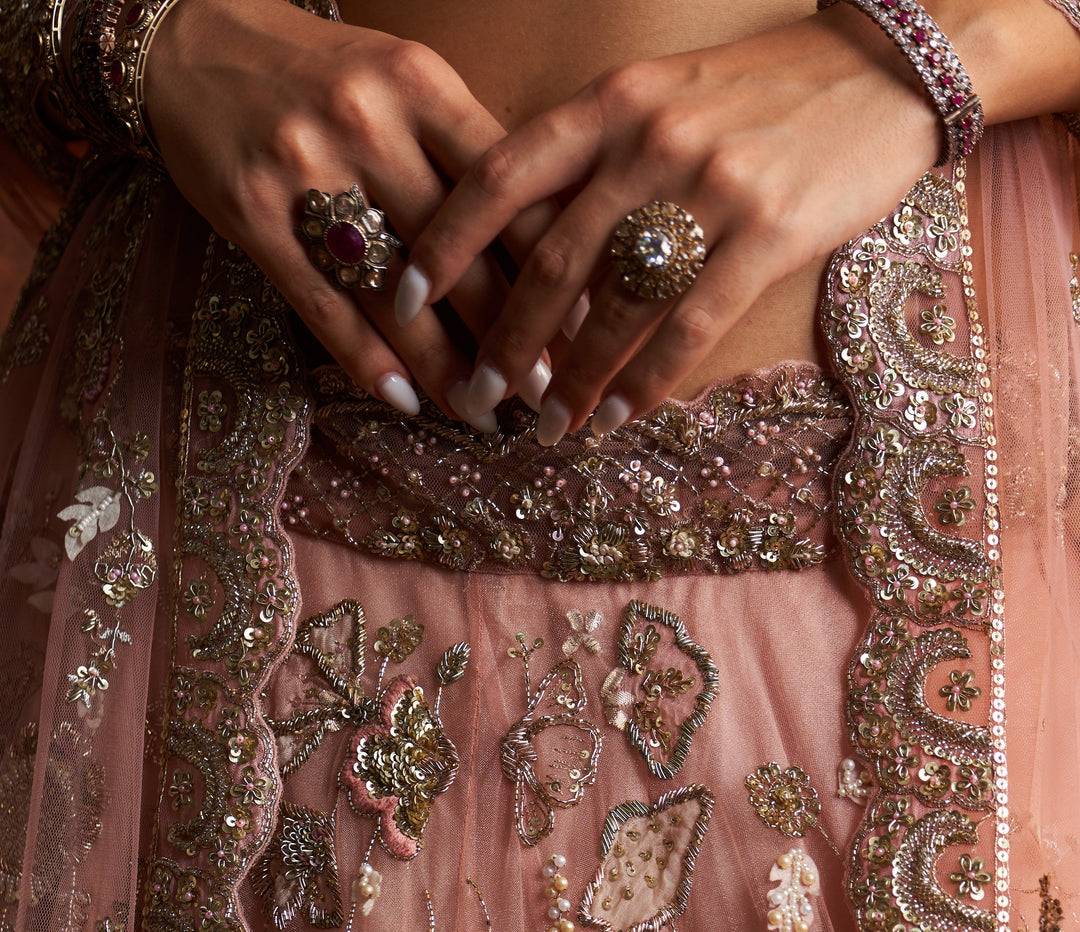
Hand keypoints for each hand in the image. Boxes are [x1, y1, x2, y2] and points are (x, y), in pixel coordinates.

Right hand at [142, 0, 553, 423]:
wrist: (191, 37)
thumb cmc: (319, 73)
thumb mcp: (402, 82)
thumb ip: (462, 152)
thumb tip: (544, 246)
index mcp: (420, 83)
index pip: (507, 188)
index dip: (555, 265)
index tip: (589, 327)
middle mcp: (367, 120)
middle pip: (459, 249)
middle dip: (511, 333)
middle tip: (549, 394)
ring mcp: (305, 166)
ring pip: (393, 289)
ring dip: (444, 364)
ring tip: (482, 413)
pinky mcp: (251, 211)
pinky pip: (323, 303)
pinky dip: (367, 360)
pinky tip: (406, 400)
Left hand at [399, 8, 940, 441]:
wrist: (878, 70)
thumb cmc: (756, 95)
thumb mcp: (658, 97)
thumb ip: (591, 157)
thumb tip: (518, 239)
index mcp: (610, 103)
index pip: (502, 176)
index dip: (445, 243)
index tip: (405, 297)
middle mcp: (650, 141)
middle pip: (550, 260)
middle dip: (504, 340)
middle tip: (474, 395)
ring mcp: (711, 187)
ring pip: (617, 305)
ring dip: (573, 378)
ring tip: (548, 427)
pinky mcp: (770, 232)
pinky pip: (690, 325)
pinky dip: (645, 381)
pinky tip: (616, 417)